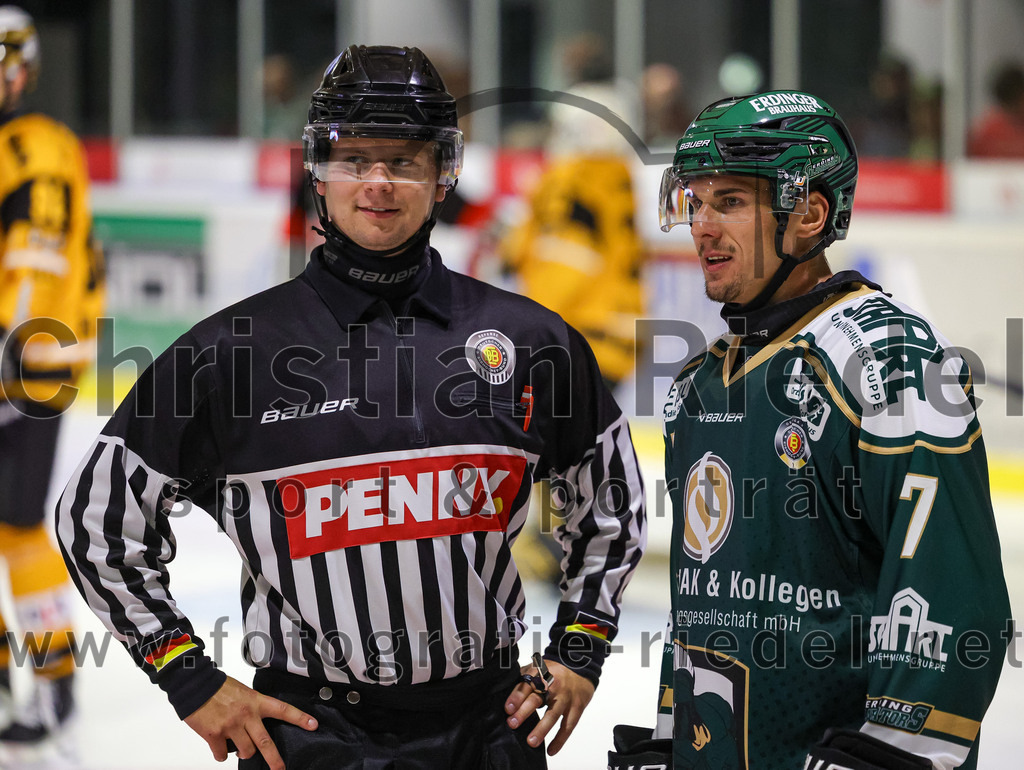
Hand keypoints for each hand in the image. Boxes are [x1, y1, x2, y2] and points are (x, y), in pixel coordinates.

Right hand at [183, 675, 317, 768]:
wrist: (194, 685)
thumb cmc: (218, 687)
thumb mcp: (243, 691)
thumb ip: (252, 707)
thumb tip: (255, 725)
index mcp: (255, 701)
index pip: (283, 710)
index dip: (299, 718)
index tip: (313, 725)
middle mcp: (245, 715)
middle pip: (265, 742)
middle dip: (275, 759)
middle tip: (280, 769)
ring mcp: (230, 726)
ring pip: (245, 751)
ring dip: (243, 752)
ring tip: (239, 747)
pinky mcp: (214, 735)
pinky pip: (222, 755)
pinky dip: (221, 755)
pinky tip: (219, 748)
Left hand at [504, 658, 594, 755]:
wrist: (581, 666)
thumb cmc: (555, 671)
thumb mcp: (538, 668)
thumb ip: (523, 678)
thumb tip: (503, 690)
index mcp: (540, 674)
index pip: (526, 685)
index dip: (516, 696)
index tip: (508, 709)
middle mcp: (553, 685)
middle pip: (537, 698)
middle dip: (524, 712)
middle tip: (513, 724)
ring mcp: (566, 697)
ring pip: (553, 714)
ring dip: (542, 729)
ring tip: (531, 741)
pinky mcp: (577, 707)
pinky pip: (568, 725)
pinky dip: (560, 739)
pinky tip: (551, 750)